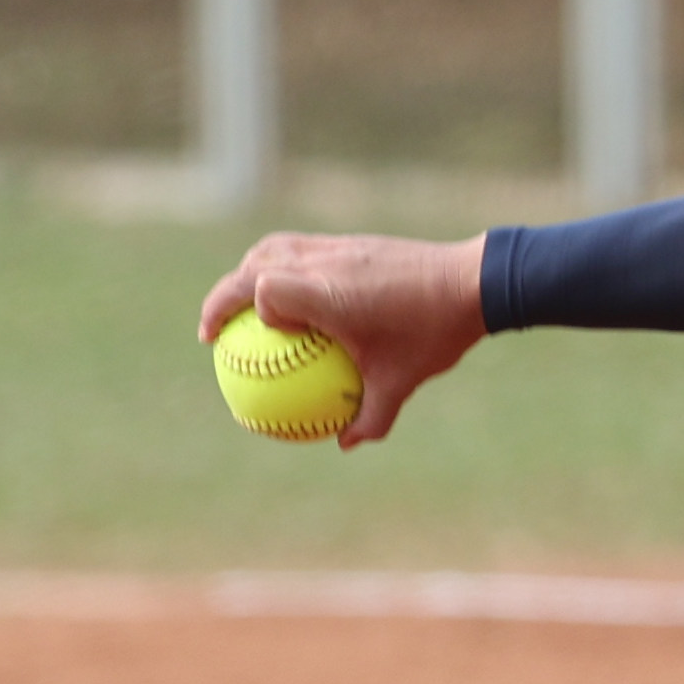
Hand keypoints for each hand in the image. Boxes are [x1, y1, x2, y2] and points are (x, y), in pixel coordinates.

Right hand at [199, 232, 487, 449]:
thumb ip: (372, 416)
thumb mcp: (403, 381)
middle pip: (251, 267)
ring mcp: (335, 246)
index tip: (260, 343)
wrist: (473, 281)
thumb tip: (346, 444)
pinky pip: (297, 248)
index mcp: (327, 294)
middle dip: (221, 299)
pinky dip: (277, 267)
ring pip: (271, 249)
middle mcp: (323, 263)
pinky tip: (288, 296)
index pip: (266, 293)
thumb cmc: (435, 333)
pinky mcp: (348, 240)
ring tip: (241, 307)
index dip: (252, 314)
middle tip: (211, 333)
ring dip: (246, 274)